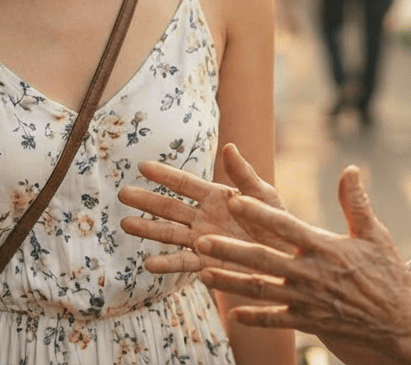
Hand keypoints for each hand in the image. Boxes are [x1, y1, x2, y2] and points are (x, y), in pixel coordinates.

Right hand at [119, 143, 290, 273]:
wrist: (286, 256)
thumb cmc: (277, 222)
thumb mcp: (263, 195)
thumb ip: (244, 174)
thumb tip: (230, 146)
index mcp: (215, 197)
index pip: (185, 184)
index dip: (165, 175)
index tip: (143, 166)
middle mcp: (203, 218)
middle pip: (169, 207)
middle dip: (147, 201)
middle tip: (123, 194)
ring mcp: (202, 240)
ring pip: (169, 233)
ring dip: (148, 229)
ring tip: (125, 224)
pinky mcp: (207, 263)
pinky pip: (183, 262)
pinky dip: (167, 263)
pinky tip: (149, 263)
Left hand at [194, 165, 410, 355]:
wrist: (399, 322)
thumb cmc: (387, 274)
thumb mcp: (374, 234)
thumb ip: (356, 202)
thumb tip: (350, 169)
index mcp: (323, 247)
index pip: (284, 226)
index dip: (258, 213)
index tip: (234, 200)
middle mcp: (309, 273)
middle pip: (261, 259)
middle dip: (229, 250)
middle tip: (201, 241)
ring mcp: (306, 299)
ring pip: (260, 289)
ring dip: (230, 281)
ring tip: (203, 273)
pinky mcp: (308, 321)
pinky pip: (275, 319)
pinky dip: (254, 317)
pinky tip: (233, 312)